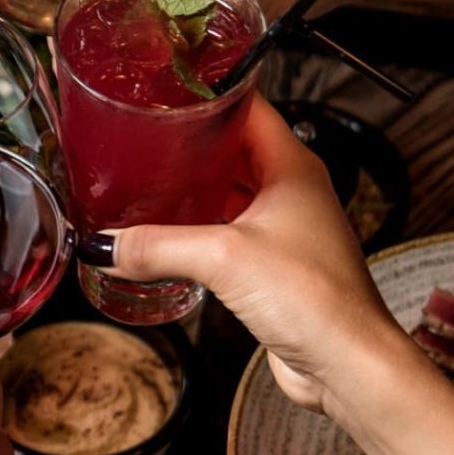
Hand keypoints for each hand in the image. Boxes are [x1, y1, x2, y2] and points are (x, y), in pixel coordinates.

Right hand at [97, 101, 402, 411]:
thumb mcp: (224, 258)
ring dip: (190, 191)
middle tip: (139, 140)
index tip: (163, 90)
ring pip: (228, 194)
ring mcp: (284, 228)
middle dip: (187, 146)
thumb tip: (107, 244)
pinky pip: (228, 234)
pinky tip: (166, 239)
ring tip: (143, 185)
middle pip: (231, 150)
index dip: (205, 94)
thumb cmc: (316, 299)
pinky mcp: (273, 266)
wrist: (346, 363)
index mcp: (291, 165)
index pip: (246, 106)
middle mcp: (291, 190)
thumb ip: (159, 246)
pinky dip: (197, 231)